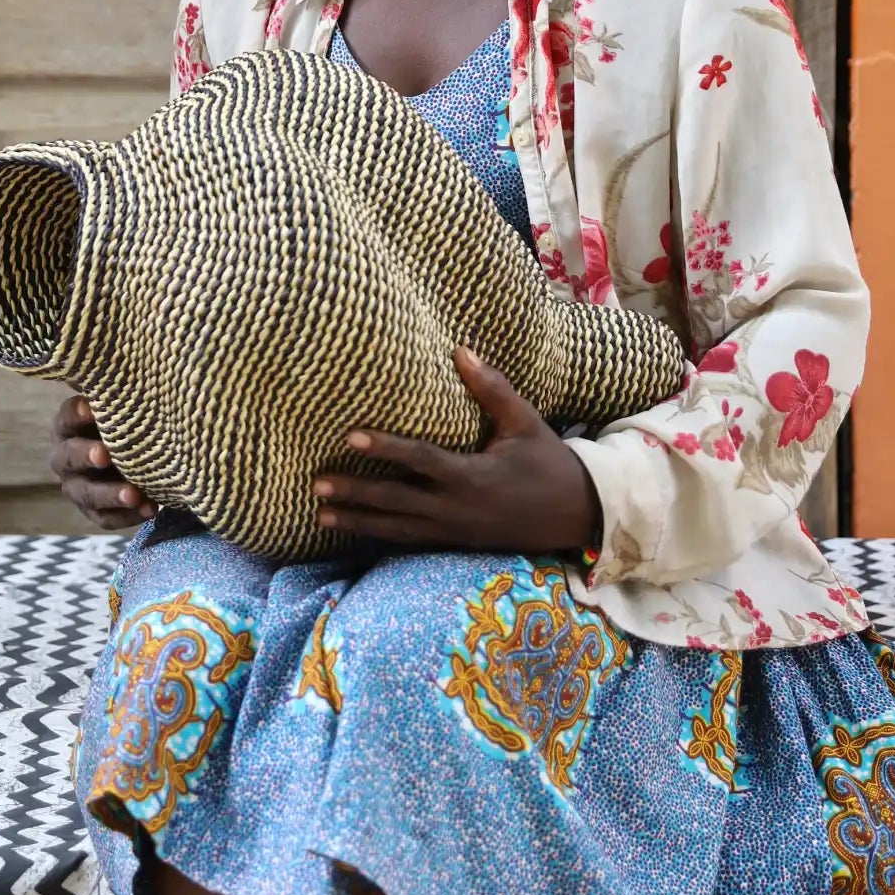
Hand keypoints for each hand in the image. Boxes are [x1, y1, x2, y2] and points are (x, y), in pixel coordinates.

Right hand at [50, 395, 155, 530]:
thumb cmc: (125, 416)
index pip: (65, 419)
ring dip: (110, 494)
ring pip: (87, 494)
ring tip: (135, 493)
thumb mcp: (120, 400)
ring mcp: (77, 487)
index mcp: (67, 426)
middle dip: (86, 456)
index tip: (91, 407)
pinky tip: (152, 509)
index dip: (76, 414)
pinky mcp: (94, 511)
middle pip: (69, 458)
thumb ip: (115, 383)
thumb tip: (121, 341)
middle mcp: (65, 457)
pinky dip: (128, 516)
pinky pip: (106, 518)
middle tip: (105, 454)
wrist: (133, 453)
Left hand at [312, 348, 602, 556]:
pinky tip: (355, 531)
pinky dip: (380, 537)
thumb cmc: (549, 463)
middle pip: (396, 501)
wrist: (578, 517)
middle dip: (355, 493)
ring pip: (396, 529)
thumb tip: (460, 350)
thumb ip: (492, 388)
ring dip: (358, 521)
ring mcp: (454, 532)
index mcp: (472, 476)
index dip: (384, 447)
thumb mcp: (525, 422)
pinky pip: (411, 542)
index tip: (350, 436)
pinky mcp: (456, 544)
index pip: (419, 460)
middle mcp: (457, 509)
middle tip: (316, 484)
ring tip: (319, 515)